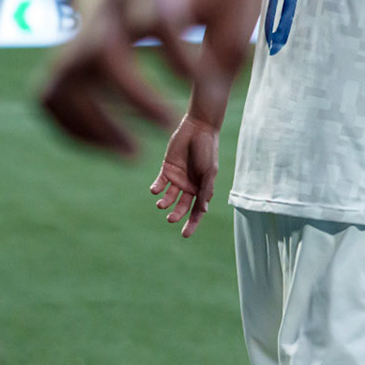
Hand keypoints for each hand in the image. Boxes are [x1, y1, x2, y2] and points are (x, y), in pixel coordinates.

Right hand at [39, 0, 254, 156]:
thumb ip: (237, 33)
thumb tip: (228, 82)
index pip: (159, 20)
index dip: (179, 56)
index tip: (206, 84)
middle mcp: (108, 15)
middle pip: (106, 54)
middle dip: (135, 95)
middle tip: (167, 122)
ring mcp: (77, 38)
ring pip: (67, 83)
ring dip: (96, 125)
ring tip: (134, 153)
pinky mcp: (60, 58)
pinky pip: (53, 100)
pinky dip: (74, 129)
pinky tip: (111, 142)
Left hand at [150, 114, 220, 237]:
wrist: (198, 128)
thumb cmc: (207, 150)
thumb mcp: (209, 172)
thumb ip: (206, 190)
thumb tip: (203, 211)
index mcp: (201, 189)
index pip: (196, 211)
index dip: (192, 223)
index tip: (185, 235)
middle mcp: (189, 186)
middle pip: (181, 206)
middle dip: (176, 215)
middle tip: (170, 219)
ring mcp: (177, 178)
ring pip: (169, 197)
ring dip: (164, 202)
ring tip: (161, 204)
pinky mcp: (166, 168)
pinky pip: (159, 183)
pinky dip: (156, 188)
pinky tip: (155, 190)